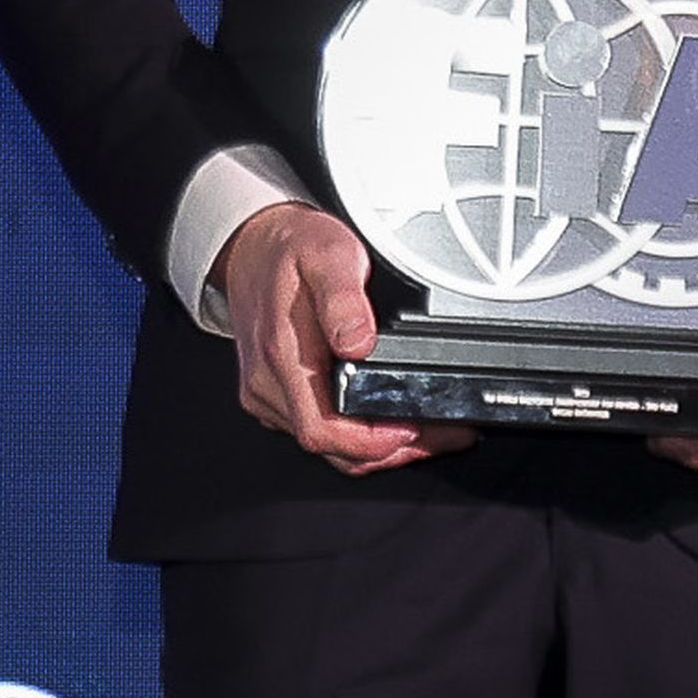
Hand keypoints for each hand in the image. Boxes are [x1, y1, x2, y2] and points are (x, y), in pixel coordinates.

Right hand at [217, 201, 468, 472]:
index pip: (323, 430)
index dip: (374, 442)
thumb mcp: (327, 254)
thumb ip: (344, 298)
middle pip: (331, 448)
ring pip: (327, 445)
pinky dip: (358, 436)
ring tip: (431, 431)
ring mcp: (269, 393)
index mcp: (282, 357)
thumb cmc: (291, 249)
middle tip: (444, 433)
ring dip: (379, 448)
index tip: (416, 429)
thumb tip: (358, 343)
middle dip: (392, 450)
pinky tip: (392, 421)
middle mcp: (269, 384)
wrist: (253, 246)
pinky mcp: (275, 394)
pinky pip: (318, 429)